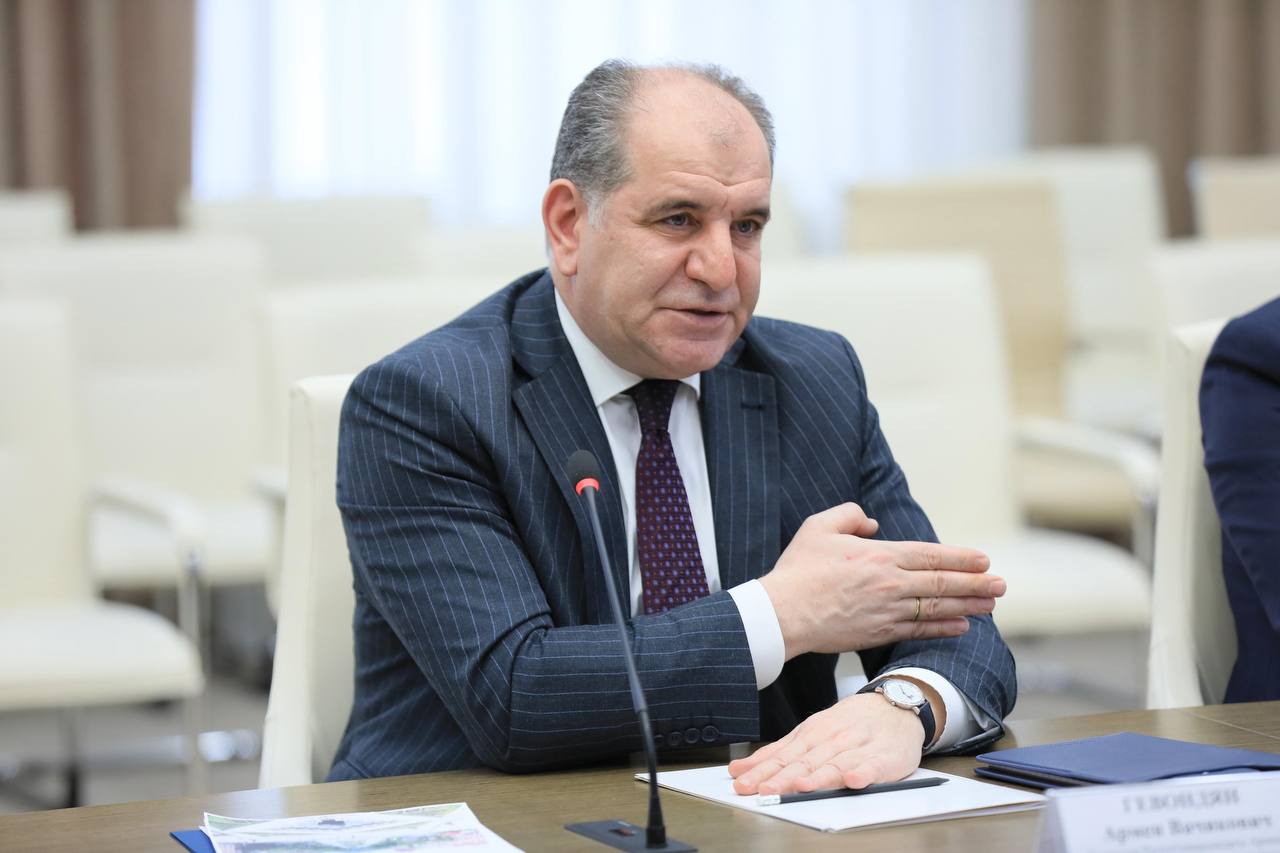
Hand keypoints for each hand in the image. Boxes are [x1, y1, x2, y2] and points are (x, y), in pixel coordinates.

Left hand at [728, 693, 924, 794]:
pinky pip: (873, 766)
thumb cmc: (848, 723)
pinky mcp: (884, 758)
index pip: (783, 755)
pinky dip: (864, 773)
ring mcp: (859, 747)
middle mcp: (833, 739)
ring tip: (801, 787)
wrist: (894, 705)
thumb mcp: (811, 731)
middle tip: (764, 791)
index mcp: (812, 733)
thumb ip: (779, 752)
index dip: (762, 770)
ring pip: (835, 764)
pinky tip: (854, 780)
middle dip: (782, 778)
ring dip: (818, 777)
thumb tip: (741, 769)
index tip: (743, 782)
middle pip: (804, 762)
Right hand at [758, 503, 1003, 658]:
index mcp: (879, 555)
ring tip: (992, 604)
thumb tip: (873, 523)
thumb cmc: (798, 569)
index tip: (983, 560)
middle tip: (1002, 584)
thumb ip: (850, 515)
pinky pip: (920, 630)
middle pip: (942, 584)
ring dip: (969, 606)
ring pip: (937, 608)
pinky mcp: (878, 633)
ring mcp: (887, 611)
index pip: (930, 556)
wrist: (783, 613)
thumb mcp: (819, 527)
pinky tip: (962, 626)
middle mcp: (890, 583)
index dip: (960, 558)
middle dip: (976, 583)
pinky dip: (944, 628)